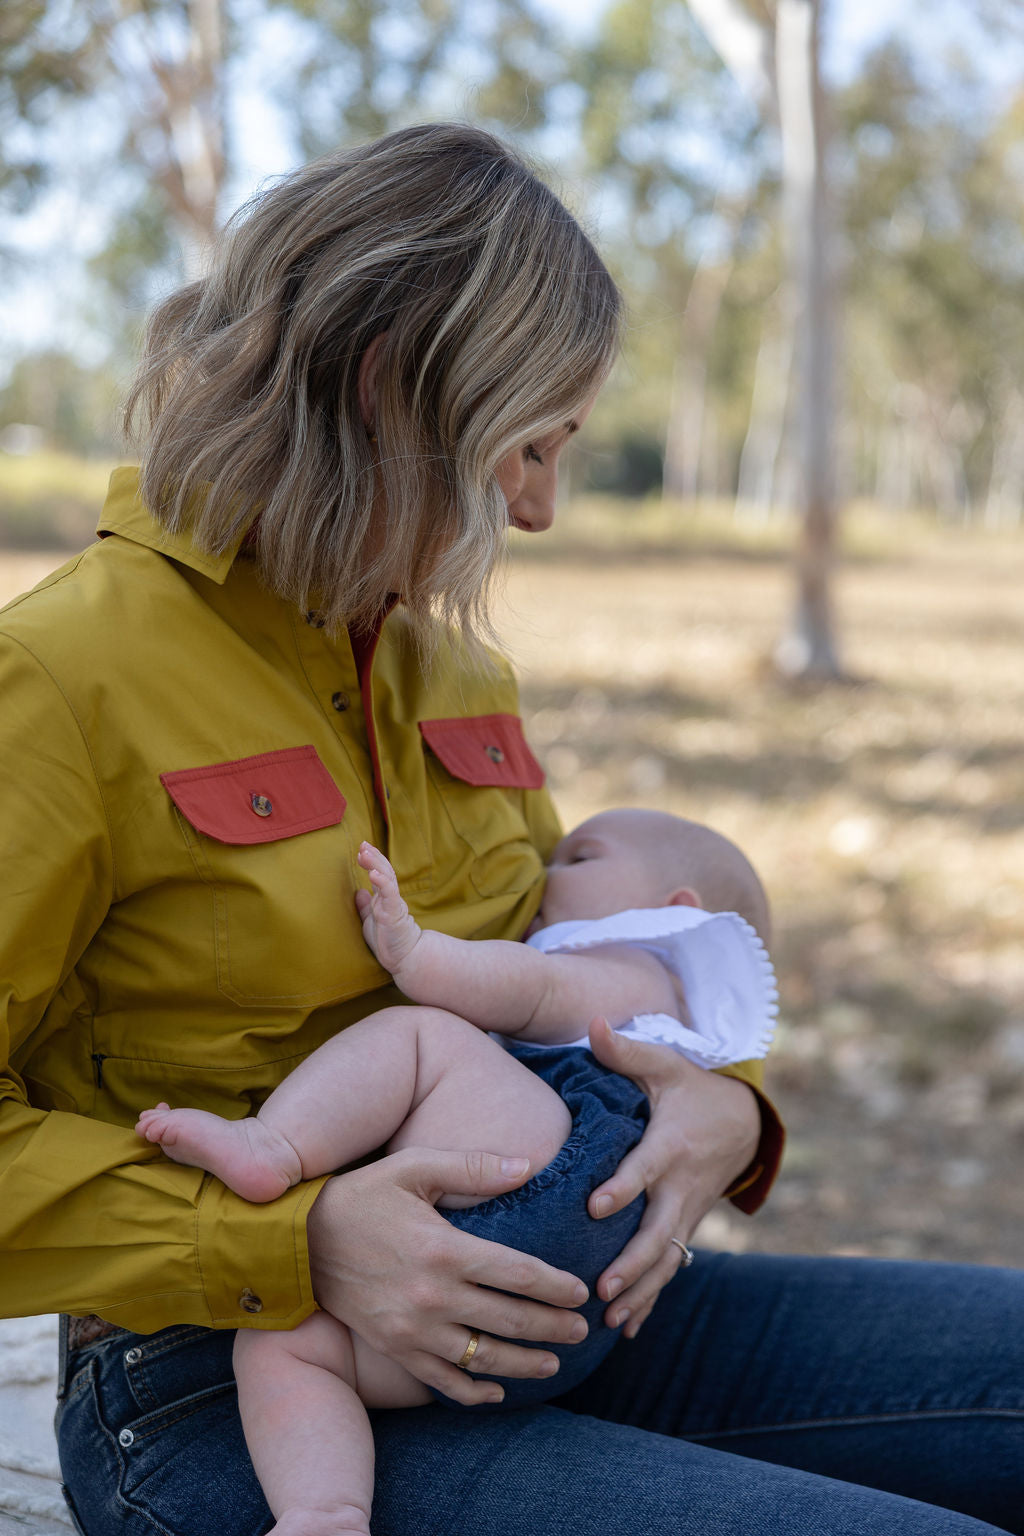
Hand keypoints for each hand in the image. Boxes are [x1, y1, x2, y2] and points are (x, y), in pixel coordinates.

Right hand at [307, 1145, 589, 1406]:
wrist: (298, 1241)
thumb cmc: (362, 1195)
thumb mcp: (414, 1167)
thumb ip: (472, 1166)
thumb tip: (527, 1166)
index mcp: (444, 1249)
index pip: (517, 1274)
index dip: (555, 1287)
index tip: (581, 1293)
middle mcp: (432, 1295)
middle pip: (509, 1320)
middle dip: (553, 1329)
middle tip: (583, 1331)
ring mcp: (412, 1329)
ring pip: (482, 1358)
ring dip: (523, 1365)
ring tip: (553, 1364)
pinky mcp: (394, 1348)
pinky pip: (441, 1380)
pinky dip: (473, 1391)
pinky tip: (496, 1392)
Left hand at [354, 842, 421, 973]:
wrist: (405, 958)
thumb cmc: (388, 941)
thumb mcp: (371, 920)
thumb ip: (365, 905)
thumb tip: (358, 891)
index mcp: (384, 898)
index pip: (380, 873)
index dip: (372, 860)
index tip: (362, 849)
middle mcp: (390, 898)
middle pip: (384, 871)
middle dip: (374, 856)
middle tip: (363, 844)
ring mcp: (393, 904)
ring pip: (387, 879)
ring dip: (376, 864)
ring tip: (365, 852)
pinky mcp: (395, 914)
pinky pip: (389, 895)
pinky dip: (382, 883)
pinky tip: (374, 874)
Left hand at [585, 1017, 759, 1337]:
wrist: (743, 1120)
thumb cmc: (690, 1087)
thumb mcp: (664, 1063)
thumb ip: (625, 1050)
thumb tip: (592, 1023)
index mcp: (670, 1145)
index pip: (644, 1170)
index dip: (622, 1188)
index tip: (595, 1208)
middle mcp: (681, 1186)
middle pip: (658, 1231)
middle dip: (632, 1262)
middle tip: (603, 1288)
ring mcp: (687, 1212)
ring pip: (665, 1260)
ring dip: (640, 1292)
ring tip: (610, 1322)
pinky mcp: (687, 1227)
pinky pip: (670, 1268)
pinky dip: (652, 1298)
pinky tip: (627, 1331)